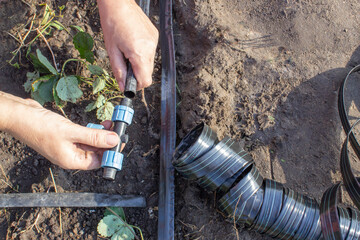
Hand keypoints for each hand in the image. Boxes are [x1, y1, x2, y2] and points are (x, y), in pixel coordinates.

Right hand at [0, 92, 118, 169]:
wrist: (19, 115)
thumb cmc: (39, 126)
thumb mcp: (71, 132)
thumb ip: (94, 136)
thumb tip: (114, 140)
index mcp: (71, 160)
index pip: (97, 162)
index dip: (110, 153)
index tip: (121, 142)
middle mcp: (70, 155)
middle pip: (95, 152)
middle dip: (108, 142)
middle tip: (119, 130)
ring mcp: (67, 145)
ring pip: (90, 143)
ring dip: (101, 135)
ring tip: (111, 124)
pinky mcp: (65, 135)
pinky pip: (83, 135)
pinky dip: (92, 130)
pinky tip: (100, 124)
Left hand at [98, 0, 158, 90]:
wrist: (119, 3)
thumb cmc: (112, 24)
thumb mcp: (112, 51)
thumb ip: (119, 71)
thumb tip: (123, 87)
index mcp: (139, 53)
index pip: (145, 80)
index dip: (137, 85)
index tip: (129, 83)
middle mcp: (150, 48)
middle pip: (148, 72)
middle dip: (137, 73)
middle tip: (125, 64)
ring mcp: (154, 41)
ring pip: (149, 62)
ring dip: (140, 62)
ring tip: (128, 50)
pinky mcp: (155, 35)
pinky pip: (151, 51)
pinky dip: (143, 52)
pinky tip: (133, 42)